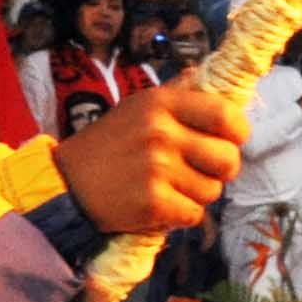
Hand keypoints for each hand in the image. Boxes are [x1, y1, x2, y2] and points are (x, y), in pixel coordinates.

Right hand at [57, 83, 246, 235]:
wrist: (65, 184)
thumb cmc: (107, 146)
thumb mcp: (138, 107)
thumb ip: (179, 97)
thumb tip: (218, 86)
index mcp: (161, 103)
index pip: (225, 115)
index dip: (236, 133)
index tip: (229, 141)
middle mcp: (161, 132)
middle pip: (228, 159)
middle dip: (219, 171)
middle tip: (198, 172)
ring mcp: (157, 168)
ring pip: (212, 191)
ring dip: (196, 195)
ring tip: (169, 188)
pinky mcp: (152, 202)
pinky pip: (194, 215)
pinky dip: (180, 216)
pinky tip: (160, 206)